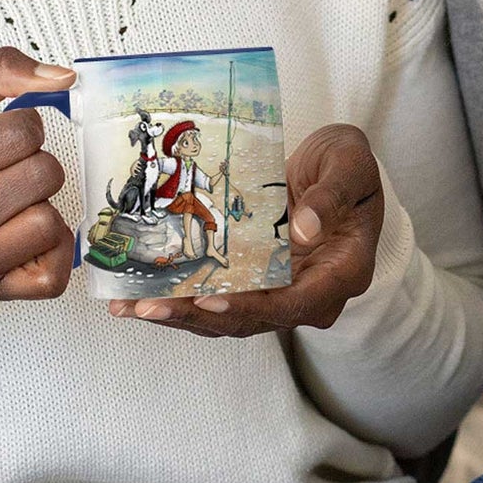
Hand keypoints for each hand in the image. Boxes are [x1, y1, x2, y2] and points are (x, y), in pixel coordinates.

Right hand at [0, 46, 76, 300]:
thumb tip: (63, 79)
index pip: (22, 132)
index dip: (20, 123)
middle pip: (43, 175)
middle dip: (32, 161)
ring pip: (50, 223)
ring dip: (38, 203)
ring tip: (4, 199)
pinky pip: (54, 276)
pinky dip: (50, 248)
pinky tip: (20, 231)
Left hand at [108, 123, 381, 336]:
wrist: (343, 169)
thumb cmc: (351, 165)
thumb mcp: (350, 166)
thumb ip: (330, 196)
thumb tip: (304, 230)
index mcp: (342, 271)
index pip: (296, 303)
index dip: (251, 306)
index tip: (210, 301)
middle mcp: (311, 292)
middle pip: (252, 318)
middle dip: (196, 315)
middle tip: (149, 306)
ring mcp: (282, 291)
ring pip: (229, 316)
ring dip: (180, 314)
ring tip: (131, 307)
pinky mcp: (259, 281)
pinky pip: (220, 297)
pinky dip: (182, 298)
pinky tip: (141, 294)